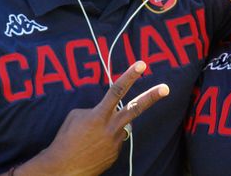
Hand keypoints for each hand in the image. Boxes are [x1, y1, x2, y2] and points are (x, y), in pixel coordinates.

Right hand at [14, 61, 169, 175]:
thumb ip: (94, 110)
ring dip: (111, 126)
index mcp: (99, 115)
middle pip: (135, 108)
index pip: (117, 90)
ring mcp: (116, 142)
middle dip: (151, 97)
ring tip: (91, 137)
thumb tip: (106, 113)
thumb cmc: (65, 139)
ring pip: (122, 126)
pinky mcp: (116, 154)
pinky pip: (115, 140)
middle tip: (166, 88)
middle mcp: (111, 128)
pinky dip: (105, 140)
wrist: (64, 168)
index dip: (130, 76)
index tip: (141, 65)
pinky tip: (93, 147)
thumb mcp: (76, 116)